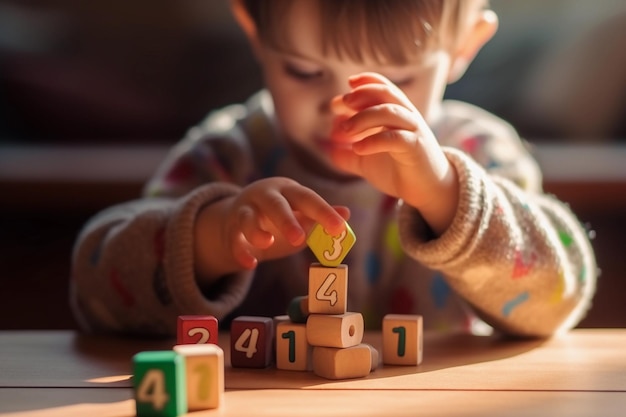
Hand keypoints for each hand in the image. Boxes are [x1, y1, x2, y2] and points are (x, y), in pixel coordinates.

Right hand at [195, 177, 349, 277]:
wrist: (241, 215)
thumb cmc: (281, 215)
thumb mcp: (300, 213)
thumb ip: (319, 216)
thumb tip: (346, 213)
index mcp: (288, 190)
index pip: (307, 198)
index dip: (323, 212)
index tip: (338, 227)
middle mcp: (265, 195)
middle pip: (275, 204)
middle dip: (286, 220)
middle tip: (299, 238)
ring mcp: (245, 209)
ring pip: (248, 218)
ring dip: (257, 231)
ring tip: (267, 244)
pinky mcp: (231, 226)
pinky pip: (234, 238)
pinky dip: (240, 251)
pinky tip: (250, 264)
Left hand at [330, 72, 457, 234]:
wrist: (428, 190)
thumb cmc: (399, 170)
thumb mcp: (367, 161)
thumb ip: (348, 154)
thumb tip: (328, 149)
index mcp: (397, 113)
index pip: (383, 87)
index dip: (365, 82)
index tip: (345, 88)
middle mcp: (407, 117)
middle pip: (386, 93)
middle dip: (361, 94)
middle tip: (339, 104)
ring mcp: (413, 131)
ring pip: (390, 112)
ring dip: (363, 117)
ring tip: (344, 130)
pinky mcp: (416, 148)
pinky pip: (395, 138)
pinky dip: (373, 140)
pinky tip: (357, 148)